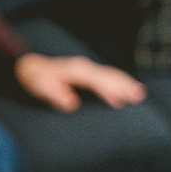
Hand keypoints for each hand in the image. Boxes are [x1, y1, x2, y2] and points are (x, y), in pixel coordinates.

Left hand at [13, 53, 147, 112]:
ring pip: (111, 74)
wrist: (30, 67)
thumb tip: (72, 104)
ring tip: (140, 94)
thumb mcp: (41, 87)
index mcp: (76, 71)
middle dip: (125, 85)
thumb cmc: (36, 80)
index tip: (121, 101)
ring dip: (126, 83)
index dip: (109, 90)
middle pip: (109, 75)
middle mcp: (85, 67)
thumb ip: (55, 94)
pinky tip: (127, 90)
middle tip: (140, 96)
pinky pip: (108, 76)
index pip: (97, 81)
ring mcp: (88, 68)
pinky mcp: (89, 73)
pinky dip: (120, 82)